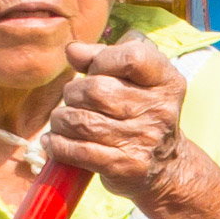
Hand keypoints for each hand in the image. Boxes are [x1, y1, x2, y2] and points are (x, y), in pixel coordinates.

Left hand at [36, 32, 188, 198]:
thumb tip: (73, 50)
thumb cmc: (140, 112)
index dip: (102, 60)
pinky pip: (79, 151)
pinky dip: (58, 145)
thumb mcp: (134, 79)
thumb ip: (103, 56)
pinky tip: (54, 141)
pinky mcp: (125, 166)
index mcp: (166, 81)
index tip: (94, 70)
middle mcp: (159, 109)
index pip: (131, 57)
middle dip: (73, 93)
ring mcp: (143, 140)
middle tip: (73, 100)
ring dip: (61, 119)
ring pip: (82, 121)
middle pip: (96, 90)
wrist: (163, 167)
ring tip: (61, 120)